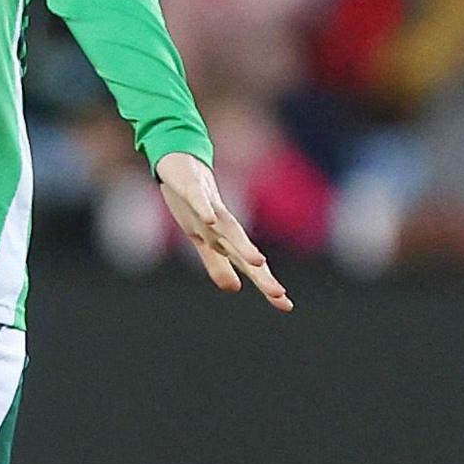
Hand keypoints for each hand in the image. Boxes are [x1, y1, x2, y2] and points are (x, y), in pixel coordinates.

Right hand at [156, 151, 290, 309]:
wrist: (178, 159)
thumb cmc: (192, 202)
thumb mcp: (200, 239)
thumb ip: (217, 264)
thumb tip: (235, 288)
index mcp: (223, 237)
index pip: (249, 264)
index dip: (265, 283)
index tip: (286, 305)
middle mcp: (221, 223)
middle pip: (244, 249)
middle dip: (261, 273)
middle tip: (279, 294)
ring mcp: (208, 204)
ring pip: (228, 226)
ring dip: (242, 244)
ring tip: (258, 263)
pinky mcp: (191, 188)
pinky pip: (198, 199)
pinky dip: (204, 208)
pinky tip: (209, 219)